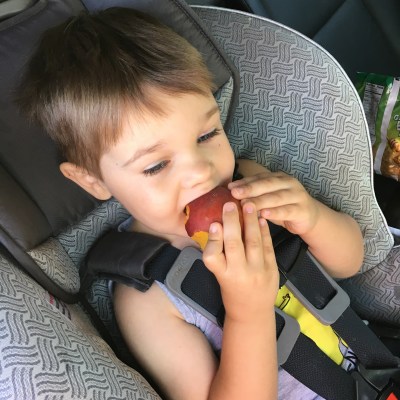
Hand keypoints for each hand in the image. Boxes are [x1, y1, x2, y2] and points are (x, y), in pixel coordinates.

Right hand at [202, 201, 278, 322]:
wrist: (253, 312)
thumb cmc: (231, 291)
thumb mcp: (220, 275)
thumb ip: (219, 254)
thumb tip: (218, 225)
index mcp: (222, 276)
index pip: (213, 258)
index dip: (214, 240)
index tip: (214, 224)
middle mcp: (239, 274)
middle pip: (234, 246)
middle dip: (232, 223)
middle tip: (230, 204)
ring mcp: (257, 272)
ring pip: (253, 243)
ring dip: (251, 222)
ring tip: (248, 205)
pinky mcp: (272, 270)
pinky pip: (267, 246)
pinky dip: (264, 231)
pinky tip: (261, 218)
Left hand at [228, 171, 319, 235]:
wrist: (309, 216)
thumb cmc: (283, 206)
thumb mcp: (268, 198)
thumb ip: (254, 195)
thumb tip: (231, 193)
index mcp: (278, 178)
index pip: (259, 178)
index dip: (244, 182)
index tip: (229, 188)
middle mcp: (288, 183)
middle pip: (267, 184)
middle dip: (250, 189)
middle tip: (235, 194)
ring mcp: (297, 195)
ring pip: (276, 197)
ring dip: (260, 201)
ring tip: (246, 204)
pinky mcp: (303, 209)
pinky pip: (287, 211)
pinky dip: (275, 213)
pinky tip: (264, 214)